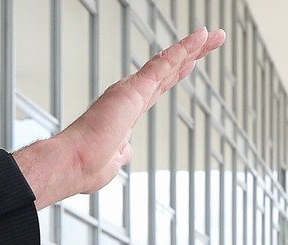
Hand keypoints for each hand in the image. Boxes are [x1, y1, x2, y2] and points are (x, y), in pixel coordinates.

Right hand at [14, 27, 224, 207]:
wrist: (72, 164)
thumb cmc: (84, 166)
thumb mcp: (111, 162)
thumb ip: (121, 153)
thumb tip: (125, 152)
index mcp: (126, 113)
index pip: (157, 88)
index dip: (175, 74)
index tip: (191, 63)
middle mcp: (129, 97)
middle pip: (168, 71)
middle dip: (191, 55)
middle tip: (211, 40)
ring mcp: (132, 91)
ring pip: (169, 63)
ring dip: (194, 48)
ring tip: (214, 35)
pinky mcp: (135, 89)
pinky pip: (164, 64)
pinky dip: (183, 49)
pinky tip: (201, 37)